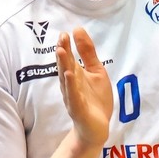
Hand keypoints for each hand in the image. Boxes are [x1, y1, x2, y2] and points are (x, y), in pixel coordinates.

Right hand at [56, 28, 112, 149]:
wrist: (97, 128)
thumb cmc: (95, 100)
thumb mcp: (96, 71)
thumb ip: (88, 53)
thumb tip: (77, 29)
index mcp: (75, 75)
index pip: (69, 58)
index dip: (66, 46)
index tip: (65, 33)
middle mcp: (70, 85)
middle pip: (65, 66)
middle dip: (63, 53)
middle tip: (61, 38)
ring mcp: (73, 97)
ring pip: (67, 80)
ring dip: (64, 66)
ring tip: (62, 51)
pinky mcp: (78, 109)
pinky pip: (74, 96)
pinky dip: (71, 86)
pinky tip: (70, 75)